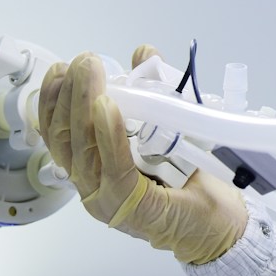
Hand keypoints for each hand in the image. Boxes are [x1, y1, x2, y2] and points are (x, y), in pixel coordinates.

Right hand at [39, 46, 246, 264]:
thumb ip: (151, 92)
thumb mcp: (167, 127)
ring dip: (85, 105)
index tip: (60, 69)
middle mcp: (92, 186)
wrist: (221, 222)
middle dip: (69, 94)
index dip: (54, 101)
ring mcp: (107, 199)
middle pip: (66, 137)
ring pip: (84, 149)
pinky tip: (107, 108)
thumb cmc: (191, 180)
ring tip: (91, 73)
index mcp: (92, 169)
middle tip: (82, 61)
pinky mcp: (131, 206)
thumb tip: (142, 54)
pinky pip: (114, 166)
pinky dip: (109, 134)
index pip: (59, 134)